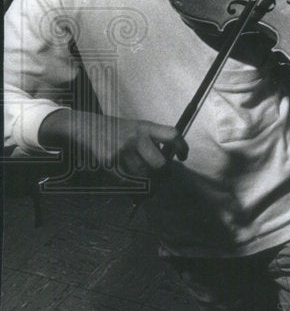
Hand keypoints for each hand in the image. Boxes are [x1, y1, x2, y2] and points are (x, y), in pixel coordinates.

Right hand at [38, 109, 187, 179]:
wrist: (85, 127)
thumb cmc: (116, 129)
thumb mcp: (136, 127)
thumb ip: (152, 139)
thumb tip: (169, 158)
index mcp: (145, 127)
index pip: (172, 135)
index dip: (182, 147)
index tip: (183, 156)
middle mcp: (135, 138)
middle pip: (159, 163)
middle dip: (163, 173)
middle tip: (164, 175)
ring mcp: (121, 151)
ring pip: (143, 175)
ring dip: (149, 182)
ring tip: (150, 181)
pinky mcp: (109, 162)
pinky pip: (127, 180)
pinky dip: (132, 184)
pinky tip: (133, 181)